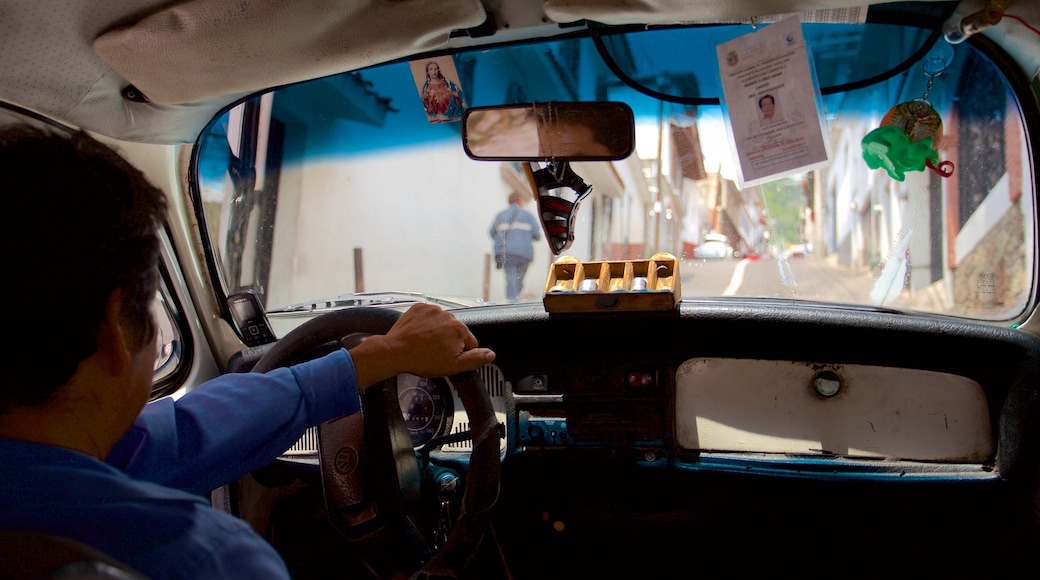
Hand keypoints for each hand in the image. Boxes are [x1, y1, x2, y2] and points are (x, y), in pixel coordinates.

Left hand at [348, 303, 495, 387]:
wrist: (395, 351)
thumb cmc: (423, 359)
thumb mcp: (454, 366)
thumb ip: (475, 359)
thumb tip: (491, 354)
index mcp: (460, 329)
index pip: (470, 343)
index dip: (460, 353)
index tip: (447, 358)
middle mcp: (449, 315)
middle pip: (456, 331)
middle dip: (449, 341)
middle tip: (435, 353)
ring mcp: (433, 309)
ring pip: (442, 323)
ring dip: (438, 332)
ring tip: (425, 344)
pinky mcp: (420, 307)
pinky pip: (429, 316)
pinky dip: (426, 324)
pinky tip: (419, 335)